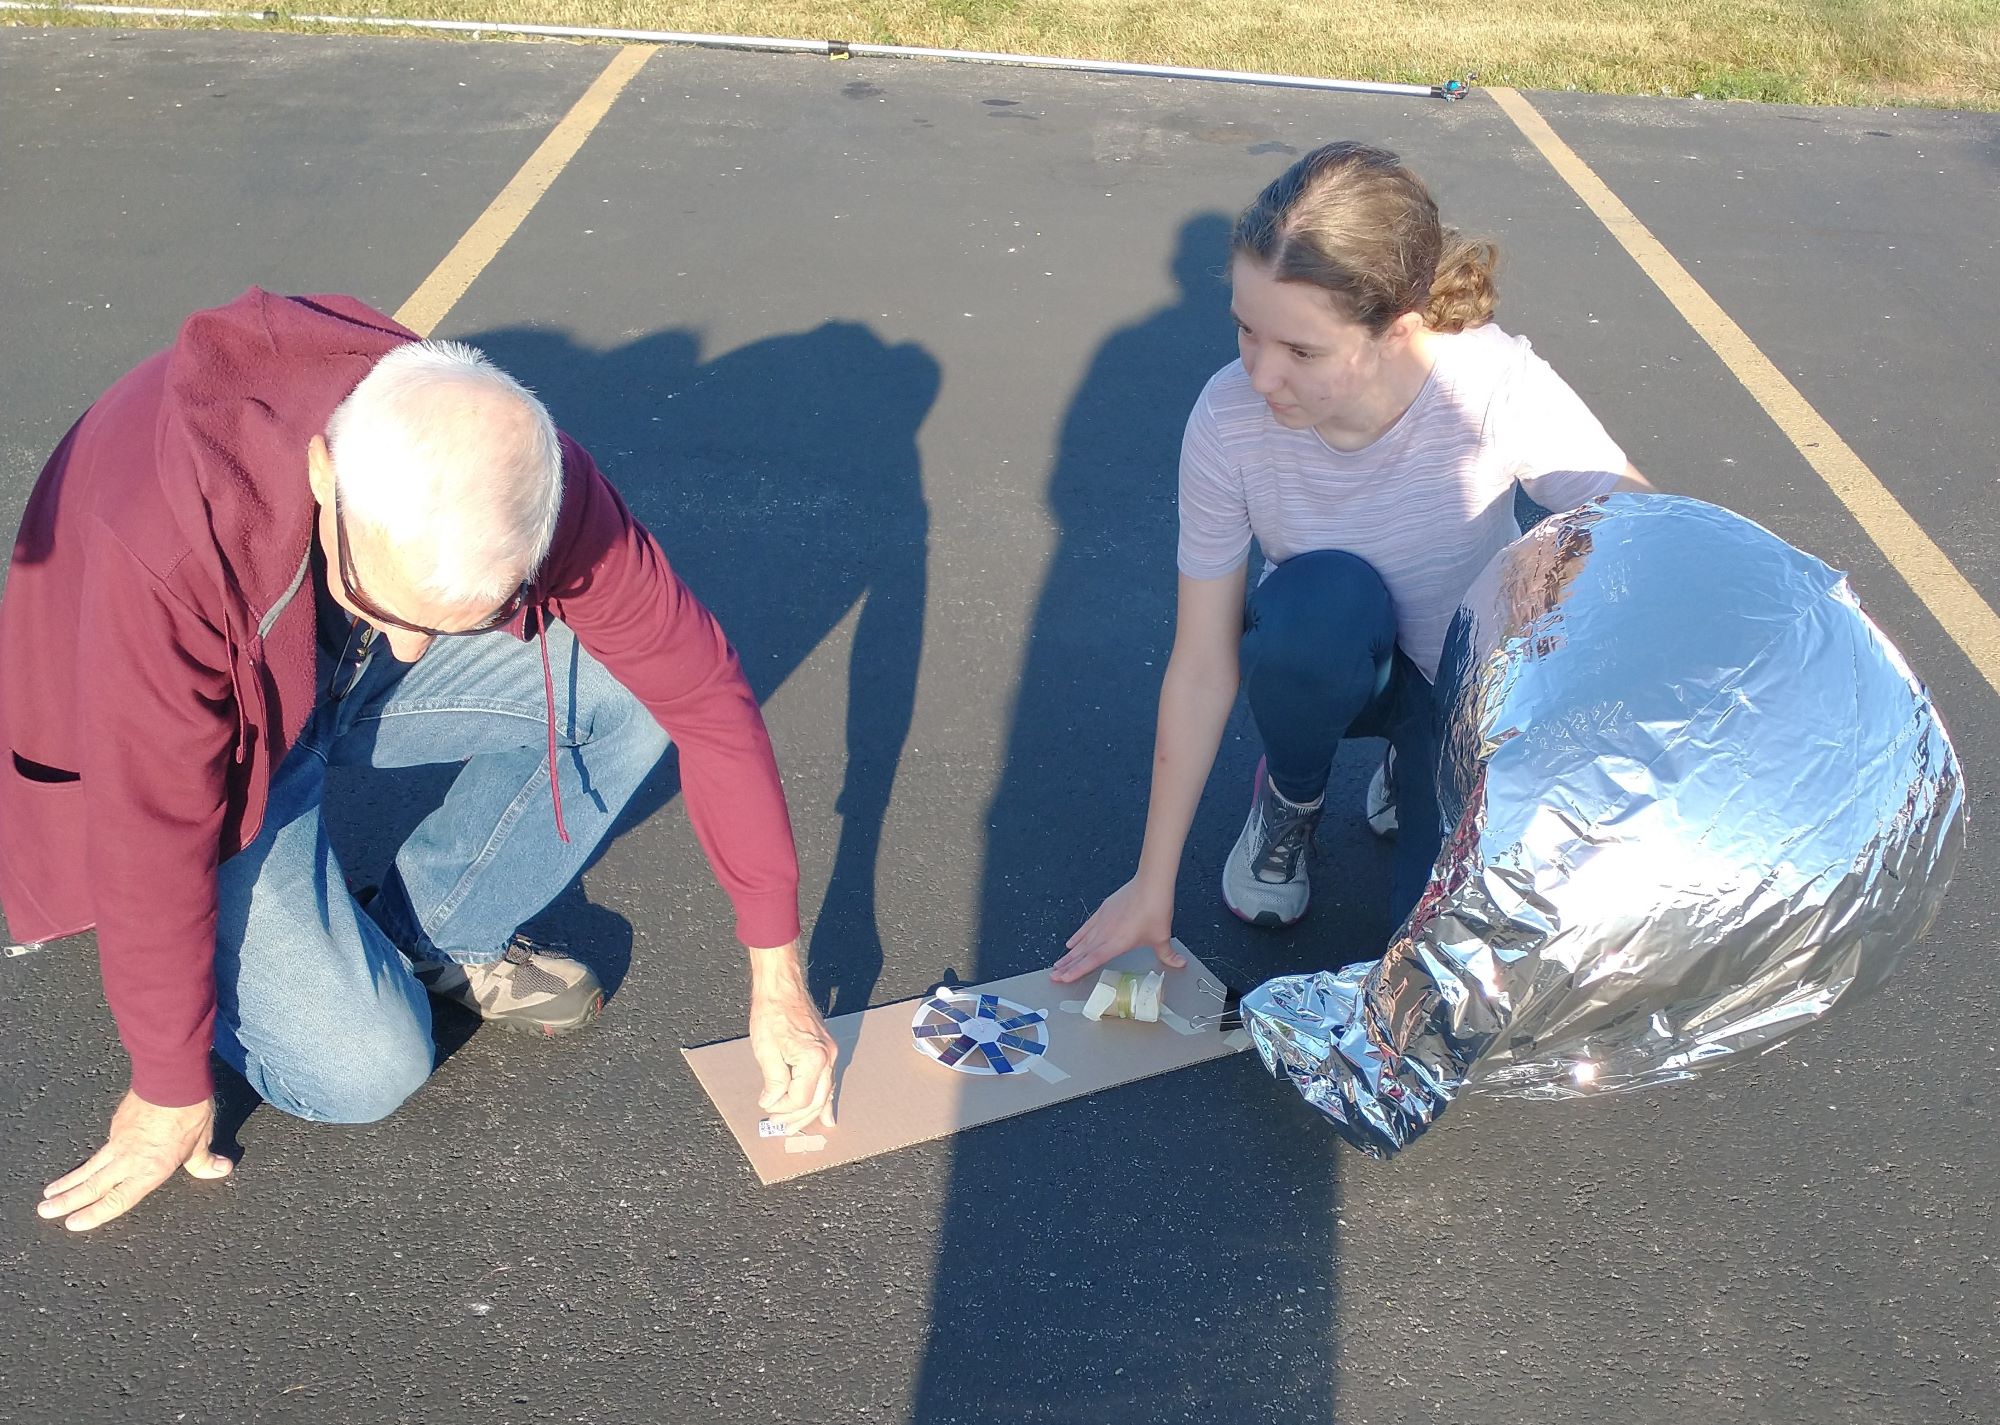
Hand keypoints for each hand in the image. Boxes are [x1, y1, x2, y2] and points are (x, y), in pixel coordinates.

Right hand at [39, 1089, 231, 1231]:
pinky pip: (102, 1149)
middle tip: (45, 1212)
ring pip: (89, 1168)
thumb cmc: (189, 1112)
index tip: (73, 1224)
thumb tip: (221, 1170)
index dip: (95, 1214)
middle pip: (92, 1186)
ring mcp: (118, 1142)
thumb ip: (204, 1161)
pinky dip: (88, 1161)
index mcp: (150, 1169)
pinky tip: (83, 1167)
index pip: (118, 1200)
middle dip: (68, 1201)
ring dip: (67, 1183)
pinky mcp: (116, 1126)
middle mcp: (129, 1160)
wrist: (171, 1079)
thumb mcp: (202, 1140)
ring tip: (48, 1195)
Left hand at [746, 942, 837, 1133]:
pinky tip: (826, 1115)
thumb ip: (773, 1081)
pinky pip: (827, 1081)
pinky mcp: (826, 1050)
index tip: (767, 1108)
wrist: (781, 987)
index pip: (800, 1098)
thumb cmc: (772, 1012)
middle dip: (798, 1118)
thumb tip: (773, 1102)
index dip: (782, 1107)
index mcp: (813, 1059)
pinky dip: (824, 1099)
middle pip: (816, 1100)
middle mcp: (828, 1058)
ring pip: (825, 1093)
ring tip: (799, 1127)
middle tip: (781, 1128)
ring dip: (811, 1112)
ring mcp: (830, 1054)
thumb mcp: (766, 1049)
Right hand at [1053, 876, 1187, 983]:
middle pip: (1082, 953)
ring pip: (1082, 941)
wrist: (1150, 885)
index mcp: (1116, 943)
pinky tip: (1070, 943)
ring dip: (1070, 954)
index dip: (1076, 970)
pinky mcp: (1103, 911)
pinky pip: (1086, 928)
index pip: (1092, 960)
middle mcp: (1105, 934)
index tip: (1062, 978)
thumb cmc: (1155, 911)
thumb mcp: (1162, 937)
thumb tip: (1180, 964)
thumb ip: (1167, 954)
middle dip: (1067, 966)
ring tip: (1058, 963)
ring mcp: (1102, 921)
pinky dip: (1078, 936)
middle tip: (1053, 975)